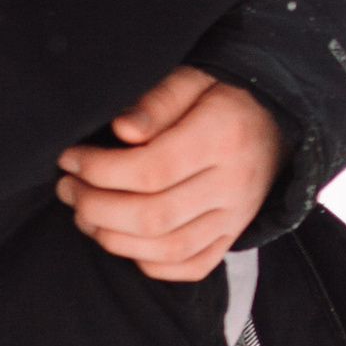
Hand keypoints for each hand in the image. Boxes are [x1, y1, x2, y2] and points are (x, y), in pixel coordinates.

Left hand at [57, 66, 283, 283]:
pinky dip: (149, 262)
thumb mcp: (193, 79)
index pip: (151, 168)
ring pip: (167, 247)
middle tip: (68, 188)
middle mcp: (234, 183)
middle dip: (95, 206)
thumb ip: (157, 101)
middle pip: (153, 215)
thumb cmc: (223, 95)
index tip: (70, 159)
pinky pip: (190, 266)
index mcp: (224, 136)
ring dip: (113, 238)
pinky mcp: (232, 236)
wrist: (277, 121)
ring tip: (84, 214)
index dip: (100, 170)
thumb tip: (122, 131)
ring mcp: (236, 216)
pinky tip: (123, 238)